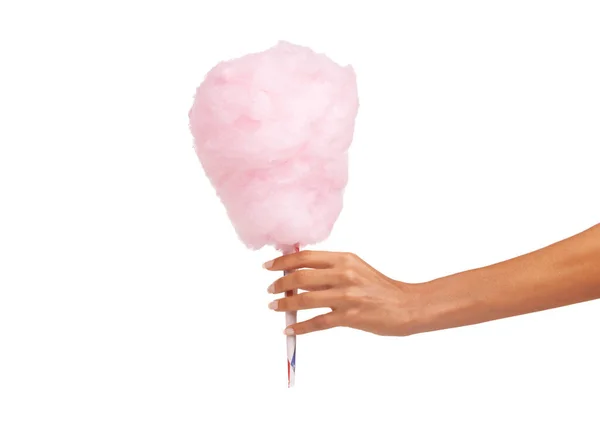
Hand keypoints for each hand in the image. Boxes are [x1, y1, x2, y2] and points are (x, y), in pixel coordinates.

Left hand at [264, 251, 423, 335]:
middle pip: (301, 276)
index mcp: (344, 259)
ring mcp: (347, 296)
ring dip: (284, 303)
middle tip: (270, 289)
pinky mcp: (350, 317)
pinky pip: (317, 322)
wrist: (406, 306)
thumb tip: (296, 274)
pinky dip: (300, 326)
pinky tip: (289, 328)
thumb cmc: (378, 287)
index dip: (283, 261)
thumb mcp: (355, 269)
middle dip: (280, 283)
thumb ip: (328, 270)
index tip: (268, 266)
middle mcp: (344, 274)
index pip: (305, 257)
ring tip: (273, 306)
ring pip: (305, 299)